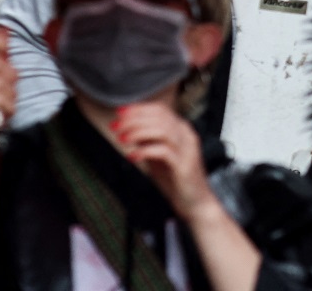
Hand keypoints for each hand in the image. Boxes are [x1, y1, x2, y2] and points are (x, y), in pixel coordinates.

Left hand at [114, 102, 218, 222]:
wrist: (195, 202)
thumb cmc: (176, 179)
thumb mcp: (158, 157)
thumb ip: (148, 143)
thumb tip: (129, 130)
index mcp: (182, 130)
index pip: (160, 110)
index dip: (138, 109)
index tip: (119, 113)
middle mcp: (187, 135)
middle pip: (160, 117)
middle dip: (134, 119)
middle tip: (116, 127)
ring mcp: (187, 149)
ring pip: (162, 130)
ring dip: (138, 132)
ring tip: (122, 139)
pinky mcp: (184, 164)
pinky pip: (163, 151)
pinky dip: (145, 151)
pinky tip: (133, 156)